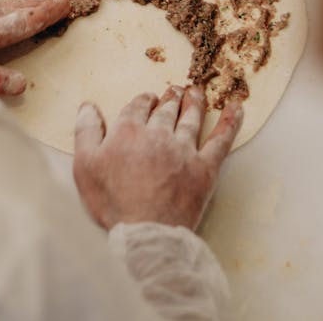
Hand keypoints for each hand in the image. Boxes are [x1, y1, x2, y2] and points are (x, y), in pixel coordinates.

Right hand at [73, 85, 242, 230]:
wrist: (145, 233)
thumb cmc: (112, 202)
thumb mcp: (85, 166)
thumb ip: (86, 132)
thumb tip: (88, 106)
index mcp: (129, 131)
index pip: (138, 106)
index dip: (143, 100)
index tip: (147, 98)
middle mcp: (158, 134)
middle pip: (166, 109)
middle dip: (170, 98)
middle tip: (175, 90)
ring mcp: (184, 149)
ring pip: (190, 118)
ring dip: (194, 102)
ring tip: (196, 92)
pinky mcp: (204, 168)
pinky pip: (221, 140)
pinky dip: (230, 122)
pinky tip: (237, 108)